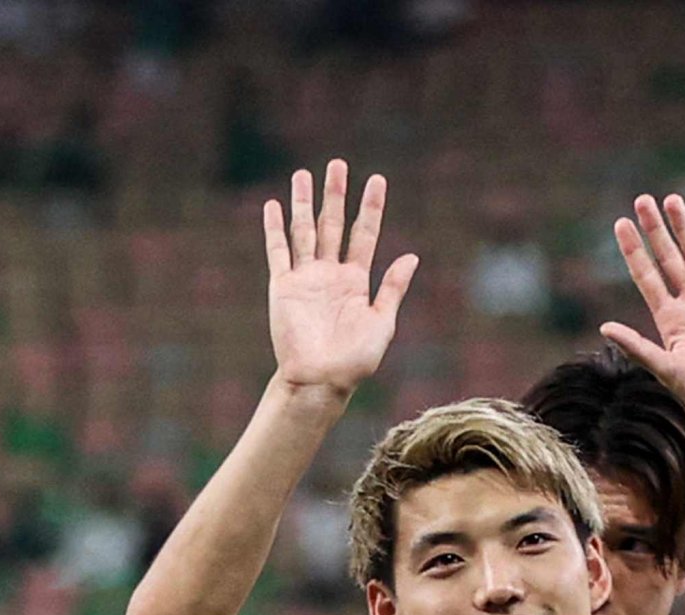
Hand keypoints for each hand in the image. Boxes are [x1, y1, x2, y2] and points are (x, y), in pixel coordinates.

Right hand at [260, 161, 412, 398]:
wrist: (319, 380)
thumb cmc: (355, 360)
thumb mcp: (383, 322)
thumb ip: (392, 288)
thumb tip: (411, 256)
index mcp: (356, 280)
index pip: (364, 233)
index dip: (371, 207)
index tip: (376, 180)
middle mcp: (329, 274)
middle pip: (333, 224)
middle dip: (335, 194)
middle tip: (337, 164)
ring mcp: (305, 279)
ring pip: (304, 231)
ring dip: (304, 203)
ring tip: (302, 175)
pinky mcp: (283, 288)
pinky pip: (278, 253)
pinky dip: (274, 230)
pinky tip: (273, 207)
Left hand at [603, 194, 684, 425]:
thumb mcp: (667, 369)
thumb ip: (638, 346)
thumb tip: (604, 326)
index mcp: (669, 320)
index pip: (647, 276)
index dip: (634, 250)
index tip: (620, 224)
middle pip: (669, 258)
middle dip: (656, 230)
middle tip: (642, 200)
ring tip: (672, 200)